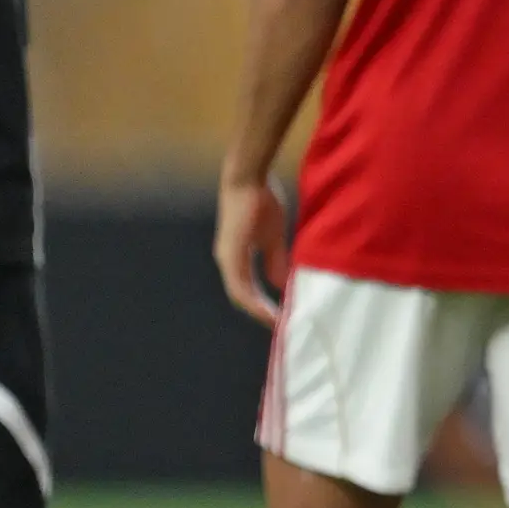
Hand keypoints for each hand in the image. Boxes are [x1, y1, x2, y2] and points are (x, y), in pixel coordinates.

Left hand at [215, 173, 293, 328]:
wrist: (249, 179)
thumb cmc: (261, 202)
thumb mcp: (274, 237)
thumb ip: (276, 260)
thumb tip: (280, 283)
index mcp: (237, 258)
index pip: (247, 290)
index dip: (263, 305)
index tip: (281, 318)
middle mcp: (227, 262)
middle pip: (241, 298)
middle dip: (261, 314)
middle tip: (281, 327)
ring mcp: (227, 259)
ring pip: (239, 296)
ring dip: (258, 311)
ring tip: (277, 324)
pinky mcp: (230, 254)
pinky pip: (240, 286)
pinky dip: (254, 300)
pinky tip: (267, 309)